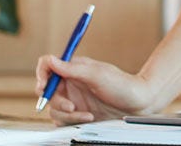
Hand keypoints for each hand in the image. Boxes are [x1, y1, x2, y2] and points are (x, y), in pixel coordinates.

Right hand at [34, 55, 153, 124]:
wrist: (138, 104)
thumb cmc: (122, 85)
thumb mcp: (97, 74)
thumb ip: (72, 68)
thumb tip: (50, 60)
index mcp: (73, 68)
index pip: (47, 66)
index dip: (41, 75)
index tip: (43, 86)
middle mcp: (71, 83)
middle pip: (46, 91)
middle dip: (56, 101)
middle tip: (70, 106)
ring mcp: (73, 99)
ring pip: (53, 108)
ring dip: (67, 114)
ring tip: (86, 114)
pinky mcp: (77, 114)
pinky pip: (63, 120)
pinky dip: (72, 121)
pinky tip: (88, 118)